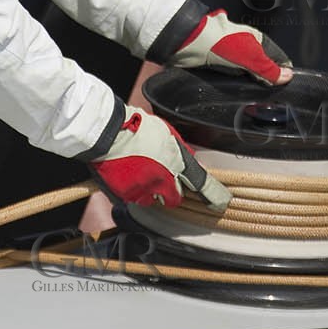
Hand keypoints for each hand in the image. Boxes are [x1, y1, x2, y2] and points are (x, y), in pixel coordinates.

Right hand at [91, 108, 231, 210]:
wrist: (107, 131)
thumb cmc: (136, 126)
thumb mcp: (167, 133)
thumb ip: (181, 151)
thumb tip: (190, 163)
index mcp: (175, 163)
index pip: (200, 184)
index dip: (212, 195)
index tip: (220, 201)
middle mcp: (162, 181)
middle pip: (173, 198)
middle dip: (170, 190)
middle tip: (160, 176)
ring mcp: (143, 190)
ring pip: (153, 200)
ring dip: (151, 192)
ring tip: (140, 172)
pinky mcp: (125, 196)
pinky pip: (134, 198)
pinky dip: (133, 191)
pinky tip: (128, 175)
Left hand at [168, 9, 292, 85]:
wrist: (190, 43)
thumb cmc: (220, 43)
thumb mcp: (252, 58)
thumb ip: (269, 69)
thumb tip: (287, 76)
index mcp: (257, 39)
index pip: (277, 57)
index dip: (282, 71)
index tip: (284, 84)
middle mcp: (245, 45)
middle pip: (261, 65)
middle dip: (265, 78)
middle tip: (268, 92)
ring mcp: (231, 54)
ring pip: (246, 71)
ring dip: (248, 81)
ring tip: (252, 92)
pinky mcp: (218, 63)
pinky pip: (232, 76)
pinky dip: (234, 82)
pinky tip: (235, 87)